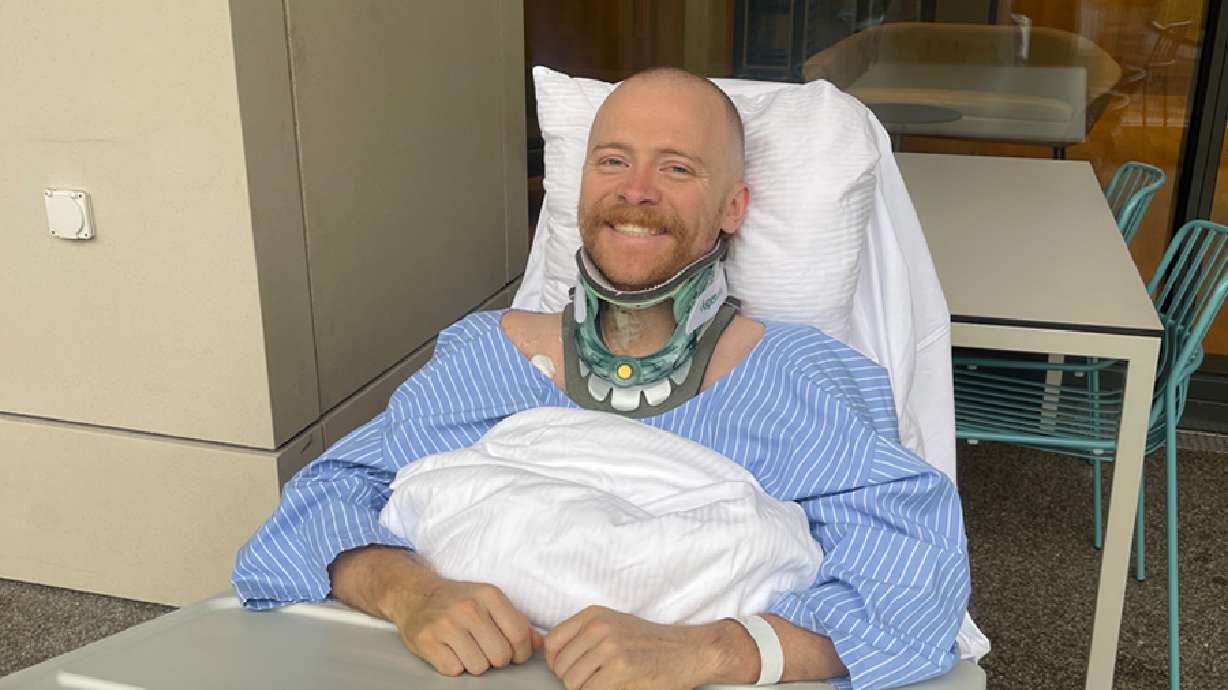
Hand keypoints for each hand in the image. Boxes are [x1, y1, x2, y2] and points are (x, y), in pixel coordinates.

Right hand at [388, 577, 543, 676]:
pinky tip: (449, 650)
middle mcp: (468, 607)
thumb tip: (539, 644)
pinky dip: (454, 666)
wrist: (415, 594)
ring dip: (474, 663)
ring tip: (466, 648)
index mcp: (489, 595)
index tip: (513, 653)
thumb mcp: (489, 601)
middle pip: (500, 656)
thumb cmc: (458, 600)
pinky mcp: (427, 641)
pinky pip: (454, 671)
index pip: (519, 635)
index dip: (521, 652)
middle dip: (496, 659)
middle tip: (485, 649)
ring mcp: (446, 624)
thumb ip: (516, 621)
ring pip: (478, 667)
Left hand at [544, 606, 718, 689]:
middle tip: (594, 681)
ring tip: (605, 684)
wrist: (687, 651)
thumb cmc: (650, 643)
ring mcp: (610, 647)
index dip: (556, 663)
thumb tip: (553, 658)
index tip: (570, 669)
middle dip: (572, 680)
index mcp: (593, 615)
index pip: (551, 643)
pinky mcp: (621, 669)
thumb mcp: (614, 625)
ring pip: (572, 682)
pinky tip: (614, 688)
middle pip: (559, 666)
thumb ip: (584, 635)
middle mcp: (598, 627)